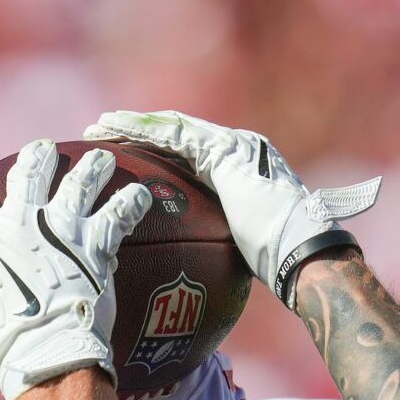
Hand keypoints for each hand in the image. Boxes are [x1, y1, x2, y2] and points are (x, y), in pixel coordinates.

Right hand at [0, 140, 150, 399]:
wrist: (48, 355)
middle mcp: (21, 221)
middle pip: (30, 168)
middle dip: (38, 155)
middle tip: (44, 151)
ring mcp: (63, 227)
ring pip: (81, 178)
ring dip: (92, 166)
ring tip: (100, 159)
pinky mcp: (97, 241)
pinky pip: (121, 210)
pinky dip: (132, 202)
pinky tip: (141, 196)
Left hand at [85, 110, 379, 308]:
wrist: (301, 250)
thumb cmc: (275, 259)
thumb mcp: (233, 246)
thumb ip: (210, 241)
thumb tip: (189, 273)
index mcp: (234, 168)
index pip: (183, 153)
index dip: (151, 150)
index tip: (119, 153)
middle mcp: (234, 148)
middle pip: (173, 135)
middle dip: (135, 130)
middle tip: (98, 132)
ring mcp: (231, 146)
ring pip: (170, 129)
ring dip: (132, 126)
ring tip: (98, 128)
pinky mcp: (225, 152)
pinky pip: (175, 137)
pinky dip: (144, 132)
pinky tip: (117, 131)